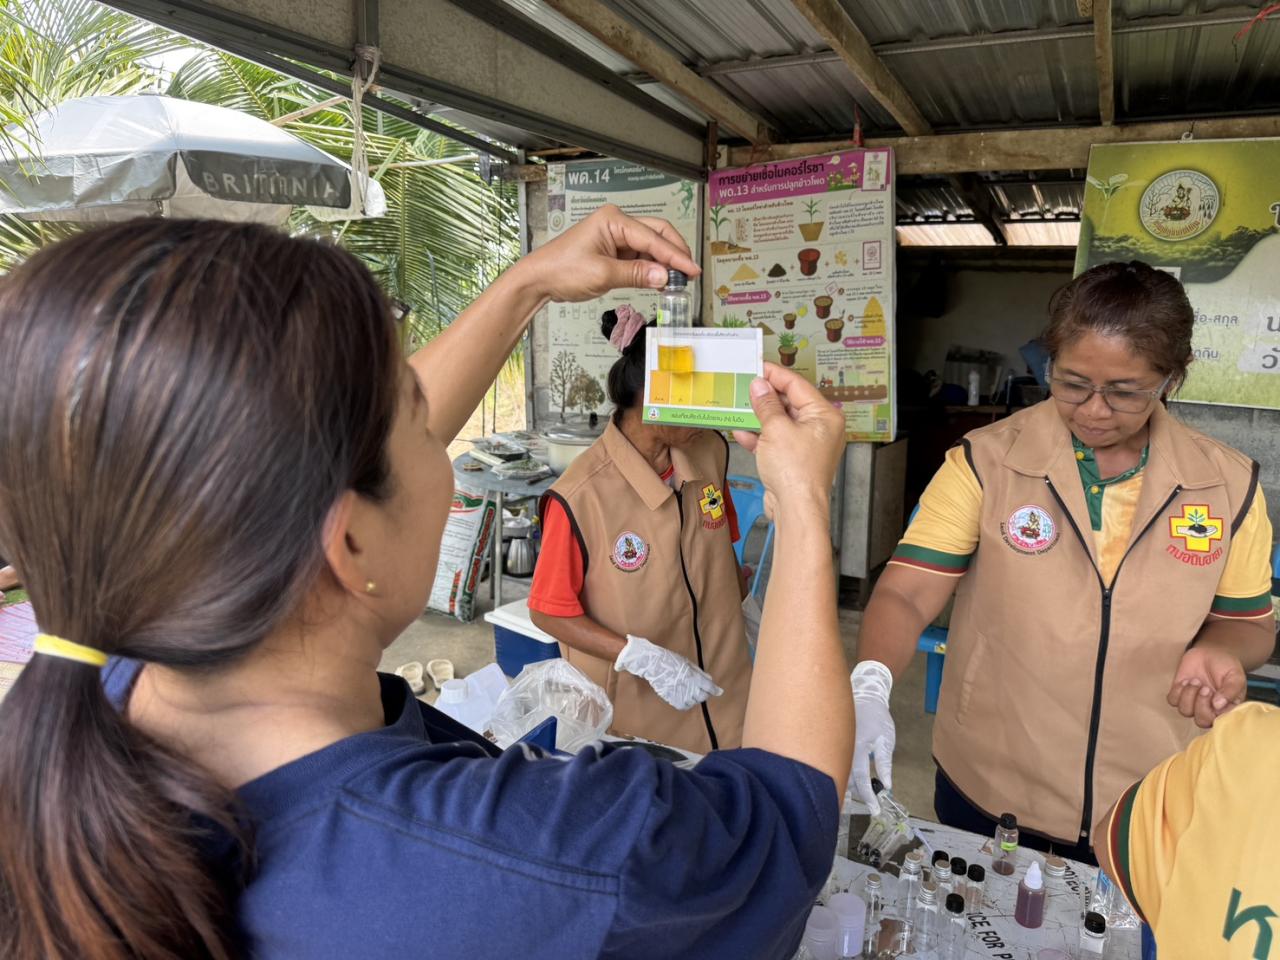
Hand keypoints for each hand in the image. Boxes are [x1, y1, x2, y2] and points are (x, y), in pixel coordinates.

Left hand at [521, 205, 699, 302]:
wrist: (540, 279)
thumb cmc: (562, 270)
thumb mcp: (602, 274)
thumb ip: (636, 275)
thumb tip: (664, 276)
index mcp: (614, 220)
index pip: (653, 237)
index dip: (675, 256)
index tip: (692, 270)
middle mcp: (617, 224)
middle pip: (657, 234)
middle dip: (675, 254)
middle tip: (690, 274)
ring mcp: (616, 238)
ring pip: (651, 247)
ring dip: (665, 263)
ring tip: (678, 281)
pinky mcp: (614, 252)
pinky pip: (640, 258)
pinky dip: (652, 269)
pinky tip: (661, 281)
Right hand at [615, 635, 722, 710]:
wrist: (654, 665)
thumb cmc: (671, 661)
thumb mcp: (688, 663)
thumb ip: (699, 672)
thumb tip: (709, 679)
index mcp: (694, 677)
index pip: (709, 687)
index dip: (715, 690)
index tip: (720, 692)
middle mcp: (690, 687)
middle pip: (703, 696)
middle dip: (705, 693)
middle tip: (702, 690)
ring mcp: (681, 694)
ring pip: (694, 702)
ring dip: (695, 698)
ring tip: (691, 692)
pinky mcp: (673, 700)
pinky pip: (684, 706)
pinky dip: (687, 703)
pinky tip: (685, 698)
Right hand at [732, 364, 843, 520]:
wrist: (796, 509)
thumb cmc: (796, 473)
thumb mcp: (776, 429)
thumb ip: (767, 405)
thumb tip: (759, 386)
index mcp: (825, 415)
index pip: (798, 385)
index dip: (775, 375)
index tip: (757, 367)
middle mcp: (820, 428)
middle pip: (790, 403)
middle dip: (766, 397)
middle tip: (746, 387)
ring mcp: (808, 445)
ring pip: (781, 422)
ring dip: (760, 417)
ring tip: (741, 408)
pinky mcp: (795, 459)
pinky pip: (777, 440)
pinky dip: (761, 437)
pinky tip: (743, 433)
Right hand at [849, 661, 895, 814]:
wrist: (863, 695)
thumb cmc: (877, 717)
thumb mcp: (887, 740)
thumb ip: (885, 763)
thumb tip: (887, 786)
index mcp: (858, 746)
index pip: (859, 777)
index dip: (867, 796)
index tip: (875, 809)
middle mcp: (843, 746)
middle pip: (845, 778)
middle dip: (856, 794)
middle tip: (870, 804)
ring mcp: (836, 744)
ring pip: (840, 772)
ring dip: (850, 784)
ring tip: (864, 792)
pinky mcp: (833, 743)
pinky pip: (837, 763)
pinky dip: (844, 773)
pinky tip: (851, 779)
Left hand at [1167, 644, 1246, 727]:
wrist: (1210, 652)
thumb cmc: (1225, 666)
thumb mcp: (1235, 675)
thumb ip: (1231, 690)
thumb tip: (1218, 706)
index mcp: (1226, 709)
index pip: (1220, 723)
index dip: (1215, 713)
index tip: (1215, 697)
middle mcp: (1210, 709)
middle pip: (1201, 721)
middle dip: (1201, 705)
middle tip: (1205, 687)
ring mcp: (1193, 703)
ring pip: (1185, 711)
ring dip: (1189, 695)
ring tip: (1196, 681)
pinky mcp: (1179, 694)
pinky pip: (1172, 701)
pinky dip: (1177, 691)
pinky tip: (1186, 680)